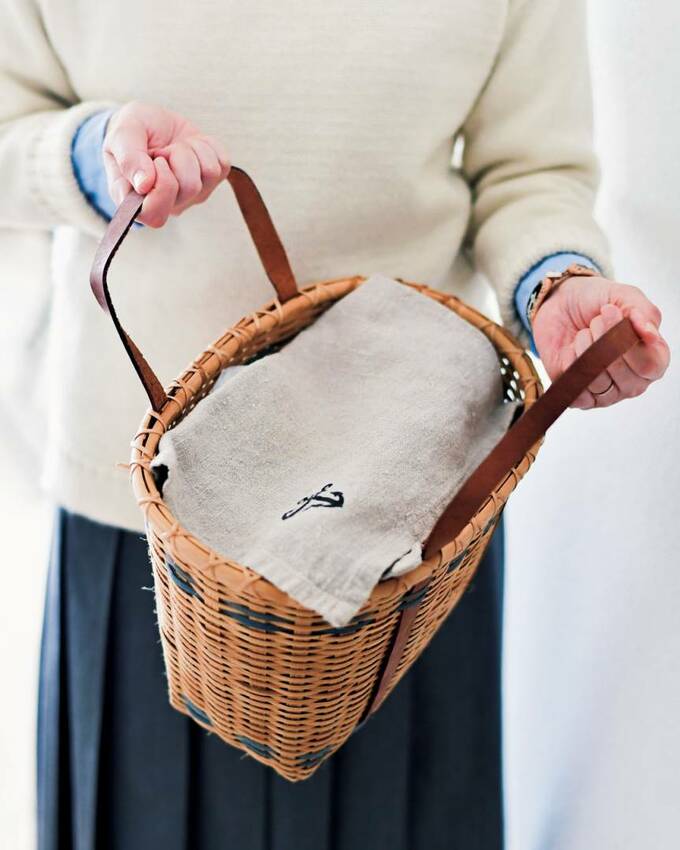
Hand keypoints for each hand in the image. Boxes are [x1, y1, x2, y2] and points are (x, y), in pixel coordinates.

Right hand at [102, 101, 230, 227]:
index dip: (162, 186)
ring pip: (209, 172)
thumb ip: (128, 158)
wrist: (152, 122)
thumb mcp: (121, 135)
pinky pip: (222, 163)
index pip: (155, 215)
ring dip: (191, 148)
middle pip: (189, 188)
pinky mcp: (212, 182)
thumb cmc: (133, 131)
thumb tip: (143, 185)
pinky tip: (189, 145)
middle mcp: (167, 205)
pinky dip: (207, 145)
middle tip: (162, 150)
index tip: (157, 159)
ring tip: (174, 147)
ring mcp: (192, 196)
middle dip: (177, 156)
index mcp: (137, 202)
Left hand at [532, 275, 669, 408]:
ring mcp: (606, 393)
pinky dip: (569, 364)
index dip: (630, 341)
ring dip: (585, 348)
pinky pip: (575, 389)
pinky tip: (570, 350)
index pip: (650, 364)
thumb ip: (644, 313)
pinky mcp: (579, 397)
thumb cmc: (596, 304)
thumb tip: (650, 333)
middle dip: (604, 339)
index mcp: (652, 359)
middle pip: (621, 372)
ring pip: (596, 379)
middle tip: (596, 320)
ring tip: (583, 333)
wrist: (559, 305)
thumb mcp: (624, 296)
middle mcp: (632, 381)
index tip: (614, 313)